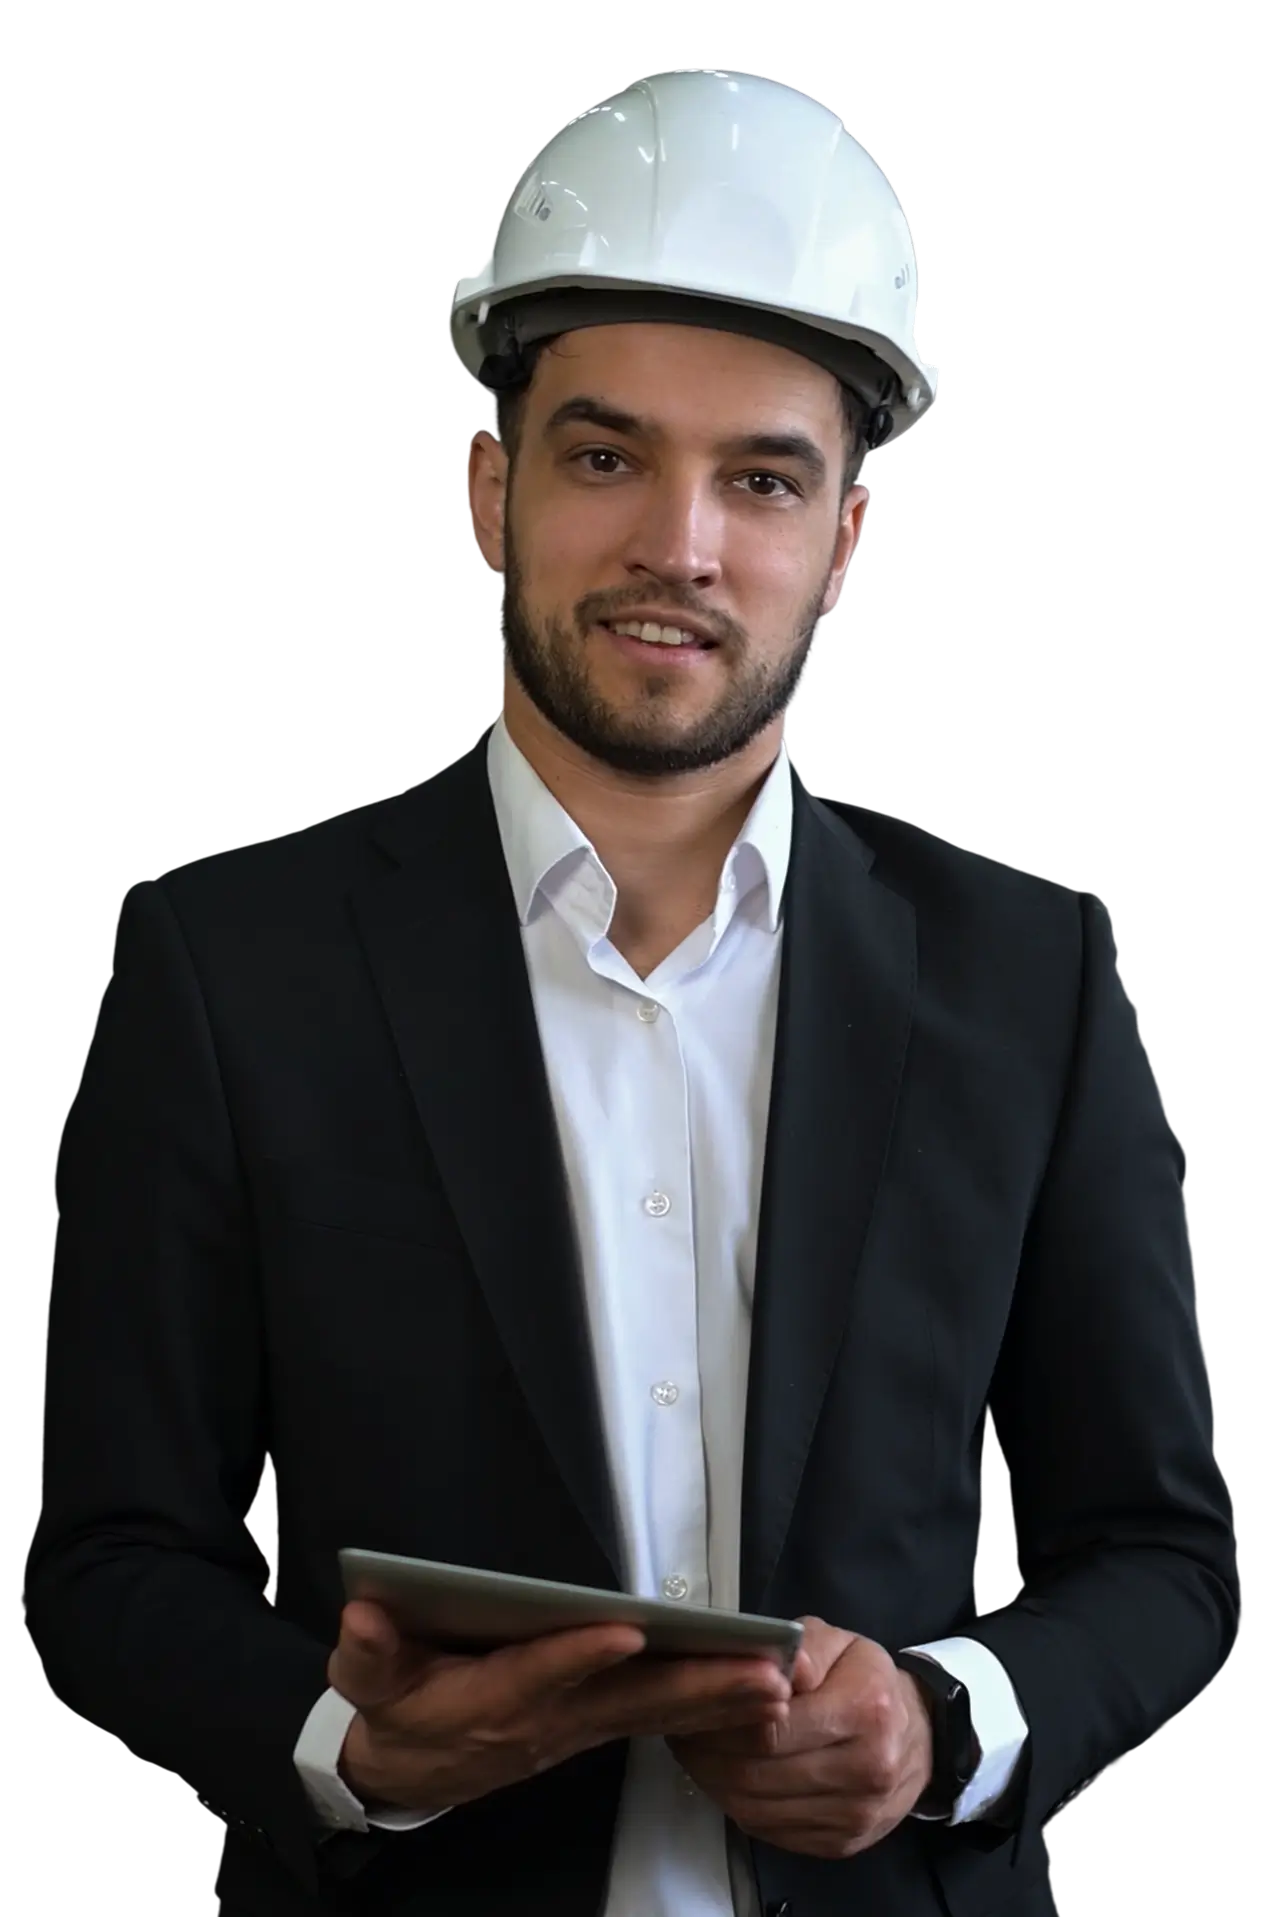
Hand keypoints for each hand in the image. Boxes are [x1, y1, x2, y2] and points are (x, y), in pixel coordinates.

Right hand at [328, 1599, 793, 1813]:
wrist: (406, 1771)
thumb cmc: (393, 1712)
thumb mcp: (365, 1683)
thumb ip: (366, 1652)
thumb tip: (363, 1614)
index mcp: (487, 1702)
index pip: (538, 1677)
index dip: (577, 1655)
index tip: (623, 1629)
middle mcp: (545, 1721)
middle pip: (625, 1704)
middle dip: (694, 1688)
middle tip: (756, 1673)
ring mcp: (576, 1729)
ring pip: (655, 1714)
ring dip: (718, 1701)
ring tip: (776, 1685)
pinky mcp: (594, 1727)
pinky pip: (659, 1720)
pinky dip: (710, 1711)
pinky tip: (756, 1699)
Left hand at [666, 1618, 934, 1862]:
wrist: (918, 1737)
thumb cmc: (865, 1679)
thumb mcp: (838, 1642)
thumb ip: (801, 1646)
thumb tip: (776, 1667)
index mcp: (866, 1709)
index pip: (772, 1726)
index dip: (724, 1718)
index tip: (692, 1703)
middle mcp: (866, 1769)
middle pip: (758, 1773)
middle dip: (707, 1753)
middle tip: (679, 1728)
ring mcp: (855, 1816)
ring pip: (757, 1808)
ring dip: (713, 1782)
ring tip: (694, 1751)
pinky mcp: (841, 1844)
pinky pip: (770, 1831)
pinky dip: (737, 1805)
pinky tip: (723, 1777)